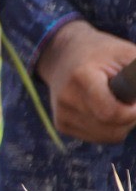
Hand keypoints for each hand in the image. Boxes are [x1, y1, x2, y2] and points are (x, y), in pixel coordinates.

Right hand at [37, 21, 135, 144]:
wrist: (63, 54)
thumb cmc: (102, 53)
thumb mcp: (126, 53)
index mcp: (81, 76)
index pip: (111, 113)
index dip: (132, 113)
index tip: (135, 102)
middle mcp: (66, 98)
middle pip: (113, 128)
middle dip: (131, 118)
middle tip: (130, 100)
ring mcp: (62, 113)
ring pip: (109, 136)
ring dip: (123, 124)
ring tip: (117, 102)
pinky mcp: (61, 124)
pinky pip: (99, 137)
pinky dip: (111, 128)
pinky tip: (105, 110)